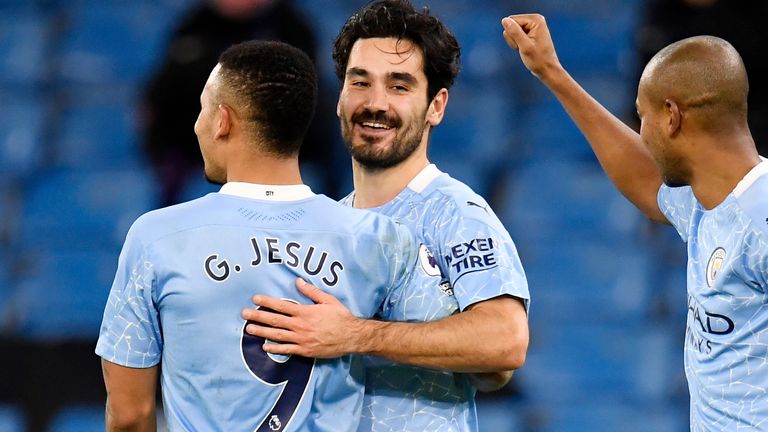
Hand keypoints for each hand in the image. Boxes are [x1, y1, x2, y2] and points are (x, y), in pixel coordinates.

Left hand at [240, 278, 361, 357]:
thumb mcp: (328, 300)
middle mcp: (300, 326)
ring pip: (277, 335)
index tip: (255, 299)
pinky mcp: (304, 350)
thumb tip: (298, 281)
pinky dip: (275, 348)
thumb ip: (311, 291)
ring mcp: (301, 339)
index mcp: (305, 312)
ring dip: (261, 332)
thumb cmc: (340, 317)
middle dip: (258, 317)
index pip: (281, 306)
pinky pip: (286, 350)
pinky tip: (265, 347)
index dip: (267, 302)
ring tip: (249, 329)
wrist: (351, 336)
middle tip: (244, 314)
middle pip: (275, 320)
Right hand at [501, 14, 560, 80]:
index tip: (523, 44)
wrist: (547, 69)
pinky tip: (525, 49)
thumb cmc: (538, 60)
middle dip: (513, 38)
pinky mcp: (530, 31)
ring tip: (525, 49)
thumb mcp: (525, 46)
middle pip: (511, 24)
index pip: (511, 20)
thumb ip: (514, 32)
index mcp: (535, 19)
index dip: (512, 35)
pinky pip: (515, 35)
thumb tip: (504, 20)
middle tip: (524, 48)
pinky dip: (517, 43)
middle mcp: (535, 19)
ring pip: (511, 30)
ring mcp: (532, 25)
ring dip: (515, 42)